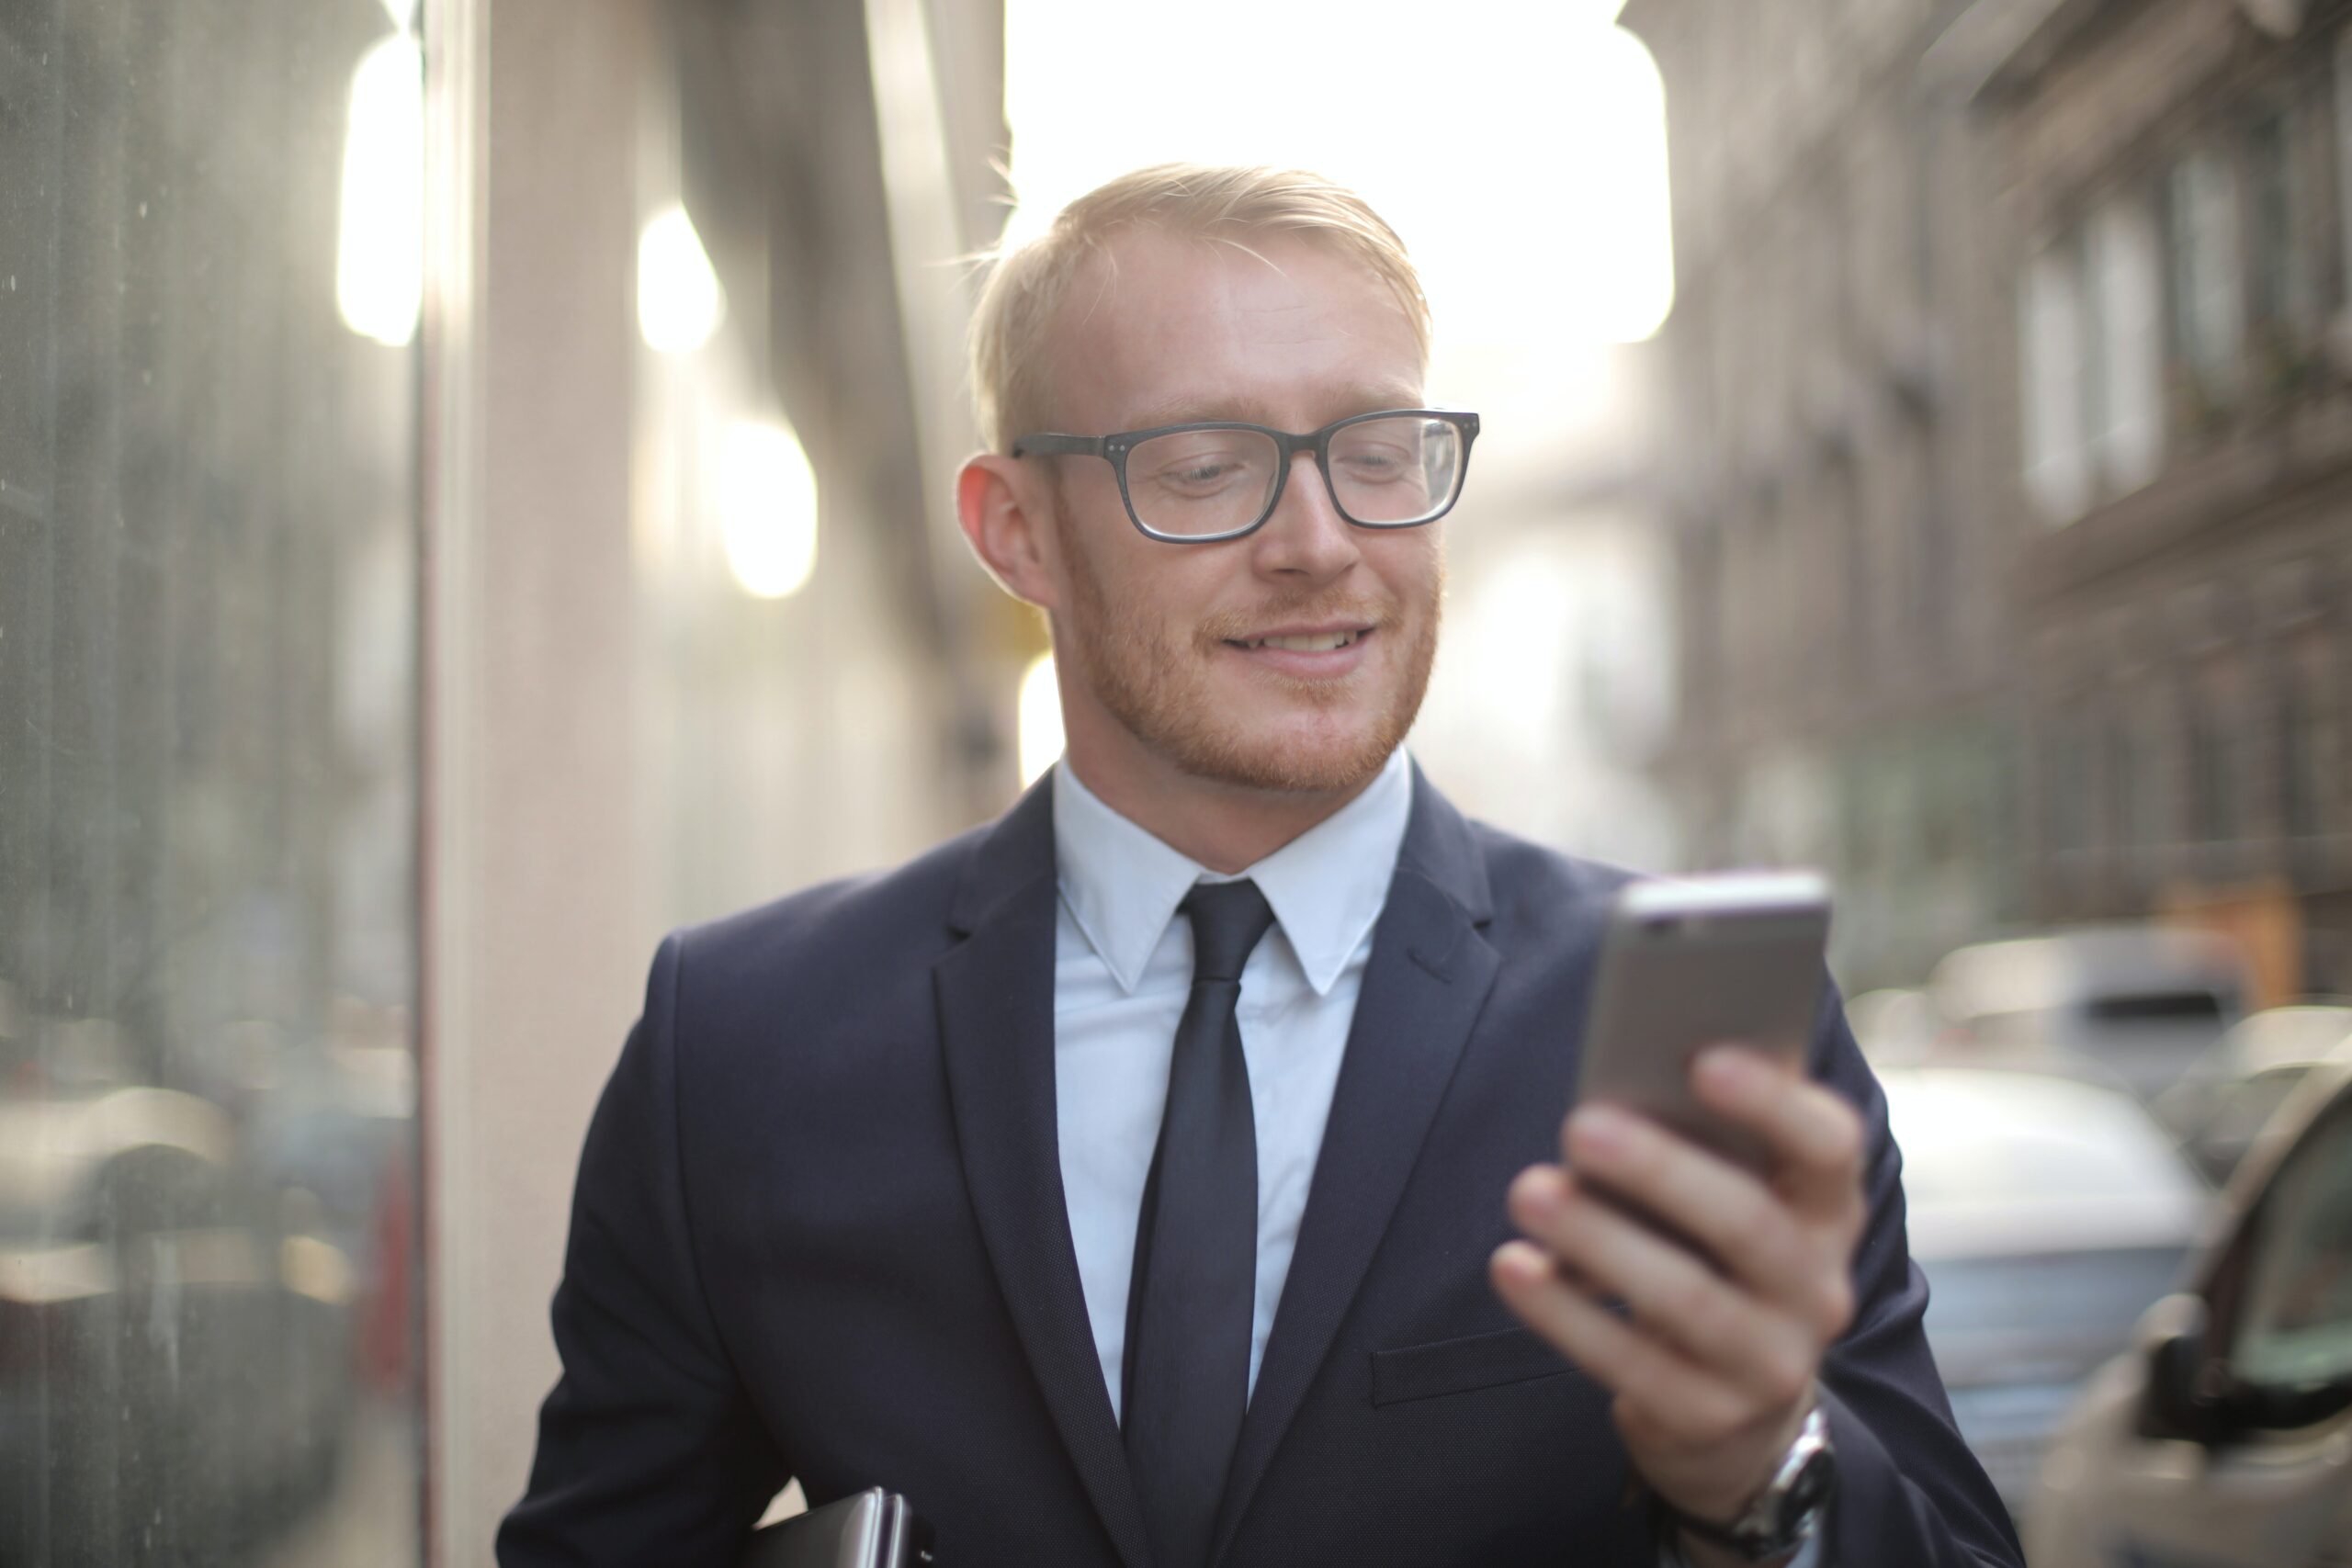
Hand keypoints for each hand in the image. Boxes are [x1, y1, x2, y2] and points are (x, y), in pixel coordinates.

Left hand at [1488, 1045, 1865, 1534]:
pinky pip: (1629, 1365)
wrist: (1734, 1408)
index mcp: (1826, 1209)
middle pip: (1748, 1223)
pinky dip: (1563, 1312)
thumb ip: (1696, 1142)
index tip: (1701, 1058)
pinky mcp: (1707, 1417)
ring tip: (1529, 1190)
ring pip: (1687, 1299)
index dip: (1773, 1102)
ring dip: (1600, 1239)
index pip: (1830, 1146)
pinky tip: (1513, 1265)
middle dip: (1660, 1170)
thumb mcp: (1724, 1198)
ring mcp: (1770, 1363)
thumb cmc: (1709, 1258)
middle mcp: (1818, 1288)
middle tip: (1580, 1125)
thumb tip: (1611, 1094)